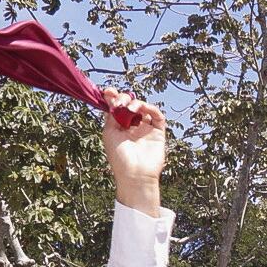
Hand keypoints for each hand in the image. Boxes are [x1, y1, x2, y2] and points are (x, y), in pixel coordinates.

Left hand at [101, 89, 165, 214]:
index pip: (117, 108)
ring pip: (143, 108)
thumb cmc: (119, 158)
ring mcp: (145, 129)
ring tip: (130, 108)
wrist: (134, 175)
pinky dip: (151, 108)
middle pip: (130, 105)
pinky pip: (157, 116)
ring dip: (136, 103)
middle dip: (124, 98)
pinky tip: (142, 109)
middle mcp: (132, 127)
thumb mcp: (109, 133)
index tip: (108, 91)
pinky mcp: (158, 133)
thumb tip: (112, 98)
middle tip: (120, 101)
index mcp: (119, 127)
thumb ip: (110, 115)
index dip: (114, 97)